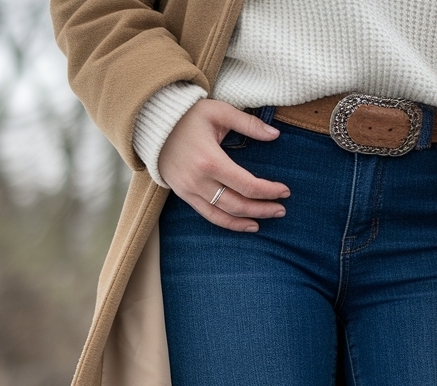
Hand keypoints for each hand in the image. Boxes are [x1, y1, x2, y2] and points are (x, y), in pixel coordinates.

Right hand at [158, 99, 289, 231]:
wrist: (151, 122)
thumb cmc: (187, 115)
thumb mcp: (219, 111)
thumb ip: (248, 123)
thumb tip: (275, 135)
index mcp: (210, 160)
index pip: (247, 185)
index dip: (269, 191)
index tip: (285, 191)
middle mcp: (199, 180)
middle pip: (238, 204)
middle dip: (263, 208)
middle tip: (281, 209)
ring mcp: (189, 191)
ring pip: (224, 215)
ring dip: (248, 220)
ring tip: (266, 219)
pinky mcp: (184, 195)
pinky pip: (210, 216)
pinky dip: (229, 223)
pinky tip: (246, 224)